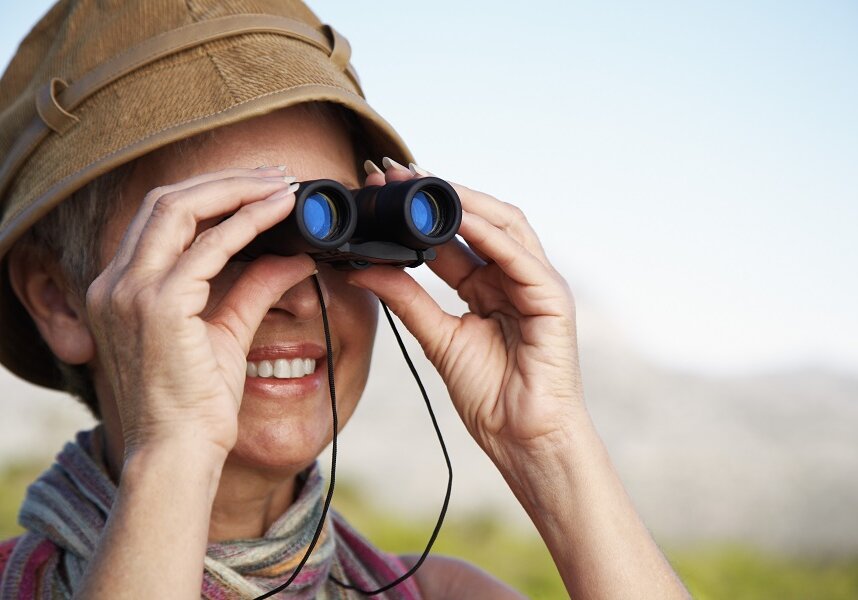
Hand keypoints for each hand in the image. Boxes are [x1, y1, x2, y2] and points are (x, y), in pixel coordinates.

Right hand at [85, 167, 315, 456]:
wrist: (178, 453)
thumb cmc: (196, 404)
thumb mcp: (226, 333)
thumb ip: (253, 288)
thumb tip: (294, 257)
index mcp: (121, 288)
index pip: (161, 217)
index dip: (212, 192)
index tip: (259, 185)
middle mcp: (115, 283)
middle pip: (166, 201)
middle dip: (227, 180)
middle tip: (277, 175)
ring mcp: (129, 293)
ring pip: (180, 210)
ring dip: (237, 190)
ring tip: (283, 185)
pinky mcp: (157, 307)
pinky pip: (208, 247)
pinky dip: (247, 223)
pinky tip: (280, 213)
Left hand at [348, 161, 582, 468]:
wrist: (523, 438)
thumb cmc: (490, 394)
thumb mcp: (438, 338)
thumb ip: (407, 300)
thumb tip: (363, 268)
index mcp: (487, 285)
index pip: (452, 236)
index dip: (418, 212)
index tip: (380, 190)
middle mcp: (513, 276)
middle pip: (478, 220)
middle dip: (438, 194)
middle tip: (394, 174)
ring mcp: (537, 283)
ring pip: (503, 225)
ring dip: (463, 201)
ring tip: (422, 183)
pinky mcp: (553, 297)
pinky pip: (519, 256)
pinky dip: (488, 233)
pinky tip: (458, 216)